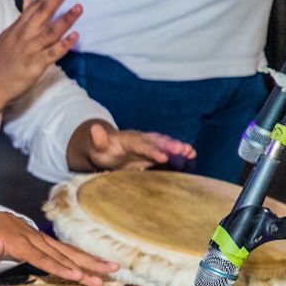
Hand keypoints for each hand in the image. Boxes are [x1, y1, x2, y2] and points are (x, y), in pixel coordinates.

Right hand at [0, 0, 82, 105]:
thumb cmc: (1, 62)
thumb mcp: (8, 36)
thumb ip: (22, 18)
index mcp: (17, 28)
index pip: (35, 6)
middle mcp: (23, 36)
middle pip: (41, 13)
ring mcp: (29, 50)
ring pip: (49, 32)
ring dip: (65, 20)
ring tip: (79, 7)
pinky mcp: (34, 65)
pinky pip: (51, 54)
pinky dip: (63, 45)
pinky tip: (75, 36)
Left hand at [0, 212, 116, 285]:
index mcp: (19, 243)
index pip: (42, 257)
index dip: (58, 266)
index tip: (75, 275)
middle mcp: (36, 240)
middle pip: (63, 255)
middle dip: (86, 266)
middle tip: (106, 275)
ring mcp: (43, 240)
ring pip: (70, 251)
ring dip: (92, 261)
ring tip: (114, 269)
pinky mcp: (47, 242)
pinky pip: (68, 250)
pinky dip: (85, 258)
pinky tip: (101, 266)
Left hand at [79, 122, 195, 170]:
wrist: (107, 149)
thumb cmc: (101, 150)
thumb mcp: (96, 146)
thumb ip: (98, 140)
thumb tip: (93, 127)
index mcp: (128, 140)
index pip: (141, 144)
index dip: (152, 150)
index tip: (163, 157)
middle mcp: (142, 140)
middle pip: (157, 142)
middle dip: (170, 146)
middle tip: (184, 151)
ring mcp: (149, 145)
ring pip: (165, 145)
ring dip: (178, 148)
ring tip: (191, 152)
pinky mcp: (154, 153)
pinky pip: (168, 152)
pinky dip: (179, 153)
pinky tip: (192, 156)